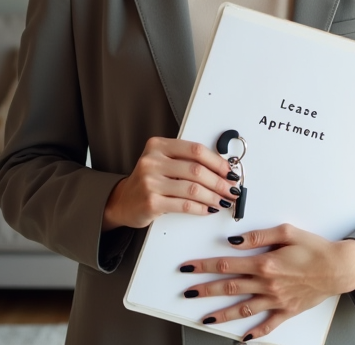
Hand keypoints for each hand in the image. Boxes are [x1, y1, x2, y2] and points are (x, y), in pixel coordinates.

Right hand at [102, 137, 239, 230]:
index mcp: (158, 145)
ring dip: (213, 197)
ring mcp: (150, 182)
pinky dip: (201, 208)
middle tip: (231, 189)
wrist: (123, 201)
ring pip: (192, 189)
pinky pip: (184, 205)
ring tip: (223, 200)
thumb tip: (222, 169)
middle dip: (219, 182)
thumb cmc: (149, 181)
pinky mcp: (151, 202)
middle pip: (196, 170)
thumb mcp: (163, 162)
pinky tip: (208, 208)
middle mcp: (152, 161)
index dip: (217, 161)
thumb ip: (186, 161)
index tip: (229, 171)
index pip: (195, 150)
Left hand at [178, 224, 354, 340]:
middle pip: (229, 287)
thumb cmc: (315, 248)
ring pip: (243, 309)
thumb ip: (259, 236)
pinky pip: (268, 324)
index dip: (204, 266)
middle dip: (205, 290)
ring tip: (205, 318)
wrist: (339, 268)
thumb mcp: (287, 232)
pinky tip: (243, 338)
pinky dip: (255, 333)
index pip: (226, 265)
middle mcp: (267, 284)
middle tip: (187, 292)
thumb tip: (235, 241)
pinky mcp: (287, 310)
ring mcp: (276, 300)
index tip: (189, 267)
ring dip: (222, 314)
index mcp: (265, 263)